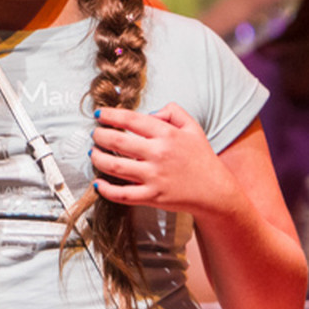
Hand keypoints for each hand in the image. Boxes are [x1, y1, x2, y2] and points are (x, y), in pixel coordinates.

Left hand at [89, 103, 229, 214]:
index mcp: (167, 134)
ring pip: (115, 167)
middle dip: (99, 136)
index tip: (99, 115)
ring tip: (93, 154)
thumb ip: (173, 112)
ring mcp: (154, 177)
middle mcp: (158, 154)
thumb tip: (149, 113)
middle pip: (117, 142)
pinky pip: (122, 194)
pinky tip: (98, 183)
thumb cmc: (201, 158)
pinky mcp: (152, 197)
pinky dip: (106, 189)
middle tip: (94, 134)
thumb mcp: (193, 127)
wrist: (214, 191)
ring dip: (98, 159)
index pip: (131, 120)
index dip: (110, 116)